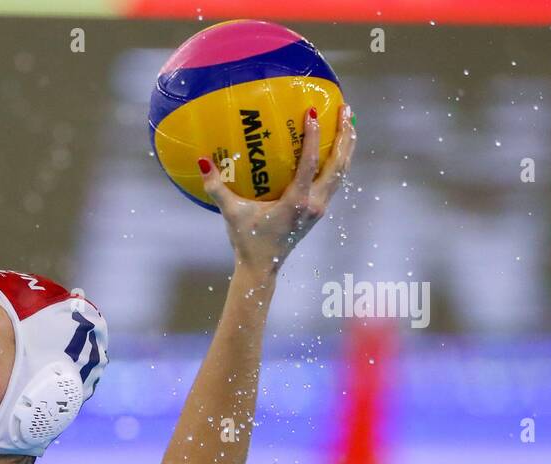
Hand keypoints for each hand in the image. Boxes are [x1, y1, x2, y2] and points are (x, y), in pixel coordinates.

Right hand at [199, 102, 356, 275]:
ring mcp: (319, 208)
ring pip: (341, 173)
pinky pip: (334, 181)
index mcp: (296, 203)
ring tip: (349, 123)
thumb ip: (216, 187)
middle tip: (346, 110)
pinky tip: (335, 149)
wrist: (262, 267)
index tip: (313, 113)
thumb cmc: (247, 241)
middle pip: (338, 165)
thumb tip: (201, 161)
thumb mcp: (231, 213)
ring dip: (347, 148)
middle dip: (345, 136)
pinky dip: (338, 162)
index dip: (312, 137)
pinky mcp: (317, 211)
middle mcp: (313, 204)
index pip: (310, 163)